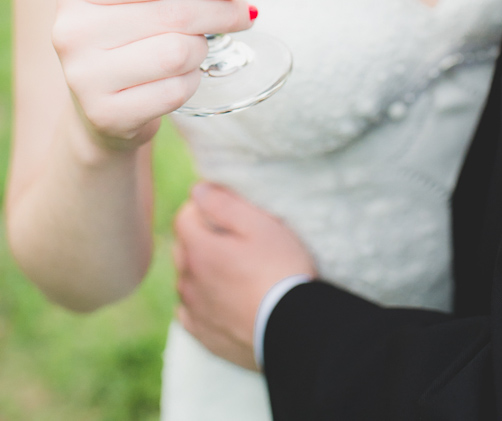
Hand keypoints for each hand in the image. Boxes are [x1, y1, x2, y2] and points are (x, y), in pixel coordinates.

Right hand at [52, 0, 253, 150]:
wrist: (101, 109)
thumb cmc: (129, 42)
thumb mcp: (145, 0)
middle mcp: (73, 30)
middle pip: (174, 13)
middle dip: (222, 12)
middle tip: (245, 14)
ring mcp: (85, 76)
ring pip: (179, 52)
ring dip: (201, 50)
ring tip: (197, 49)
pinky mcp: (106, 113)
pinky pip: (175, 90)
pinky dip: (191, 82)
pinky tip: (182, 77)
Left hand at [174, 183, 316, 369]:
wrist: (294, 328)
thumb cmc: (280, 269)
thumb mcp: (259, 225)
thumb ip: (223, 204)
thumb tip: (198, 189)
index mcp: (197, 250)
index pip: (184, 216)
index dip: (204, 208)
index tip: (227, 212)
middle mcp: (187, 280)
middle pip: (183, 248)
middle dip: (201, 238)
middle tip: (235, 240)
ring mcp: (193, 311)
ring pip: (187, 280)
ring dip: (201, 271)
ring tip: (234, 271)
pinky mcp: (204, 336)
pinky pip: (190, 312)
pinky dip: (201, 302)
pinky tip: (223, 300)